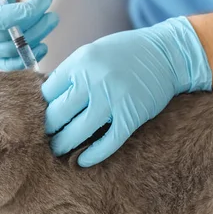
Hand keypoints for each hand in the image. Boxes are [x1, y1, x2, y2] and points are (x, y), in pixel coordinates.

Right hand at [0, 0, 58, 69]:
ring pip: (9, 51)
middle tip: (51, 12)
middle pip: (2, 38)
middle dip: (31, 25)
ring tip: (51, 20)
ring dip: (35, 38)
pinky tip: (43, 47)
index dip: (16, 16)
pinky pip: (8, 64)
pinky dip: (26, 59)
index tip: (41, 3)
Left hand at [41, 16, 211, 166]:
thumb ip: (74, 73)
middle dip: (49, 129)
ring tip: (58, 149)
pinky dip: (93, 155)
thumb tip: (48, 100)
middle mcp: (93, 80)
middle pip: (57, 114)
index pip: (47, 92)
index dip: (45, 106)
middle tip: (46, 137)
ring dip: (63, 145)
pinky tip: (83, 161)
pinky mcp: (131, 116)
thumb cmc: (126, 53)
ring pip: (77, 132)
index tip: (47, 114)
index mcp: (80, 62)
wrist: (168, 53)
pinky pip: (107, 143)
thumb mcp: (93, 52)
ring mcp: (112, 99)